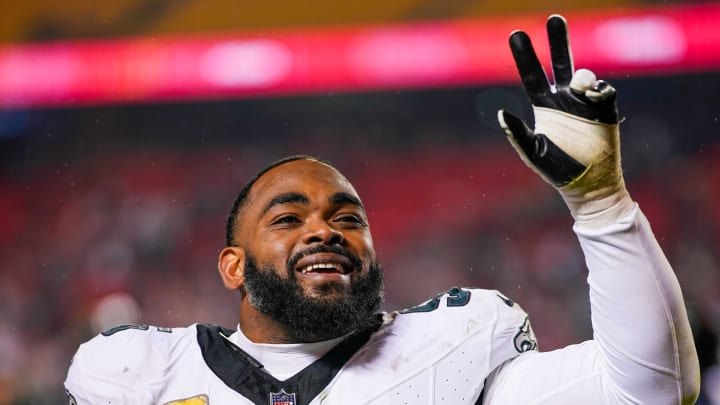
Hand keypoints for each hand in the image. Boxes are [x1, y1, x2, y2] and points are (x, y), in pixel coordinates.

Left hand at [498, 15, 632, 226]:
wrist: (589, 184)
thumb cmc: (558, 171)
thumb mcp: (533, 153)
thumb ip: (517, 134)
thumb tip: (501, 113)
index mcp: (543, 106)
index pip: (532, 74)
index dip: (525, 55)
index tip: (517, 34)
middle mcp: (563, 99)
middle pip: (560, 62)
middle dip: (558, 40)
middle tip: (555, 18)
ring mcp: (585, 102)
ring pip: (583, 74)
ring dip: (581, 76)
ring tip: (579, 88)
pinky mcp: (605, 109)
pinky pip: (603, 89)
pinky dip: (598, 89)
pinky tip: (593, 97)